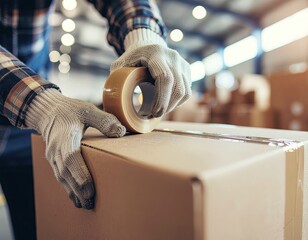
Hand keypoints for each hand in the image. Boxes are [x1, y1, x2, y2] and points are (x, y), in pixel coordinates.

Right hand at [25, 89, 125, 208]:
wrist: (48, 111)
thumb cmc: (70, 110)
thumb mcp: (87, 110)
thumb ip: (104, 120)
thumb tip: (121, 131)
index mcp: (65, 138)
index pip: (71, 159)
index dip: (80, 174)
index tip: (90, 189)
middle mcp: (56, 150)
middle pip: (66, 173)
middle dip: (78, 189)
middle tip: (91, 203)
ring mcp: (53, 156)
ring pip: (62, 178)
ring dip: (73, 192)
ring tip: (85, 205)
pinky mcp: (54, 160)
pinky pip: (60, 176)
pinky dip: (68, 188)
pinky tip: (76, 197)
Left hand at [111, 29, 191, 117]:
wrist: (147, 46)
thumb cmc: (131, 59)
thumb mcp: (120, 66)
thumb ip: (116, 79)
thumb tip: (113, 100)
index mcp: (156, 54)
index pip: (165, 78)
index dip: (162, 98)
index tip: (154, 112)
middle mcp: (173, 57)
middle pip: (178, 87)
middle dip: (167, 106)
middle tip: (156, 115)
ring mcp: (182, 63)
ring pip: (184, 91)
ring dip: (173, 106)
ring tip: (160, 111)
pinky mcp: (187, 70)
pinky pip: (187, 91)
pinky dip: (178, 102)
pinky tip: (167, 104)